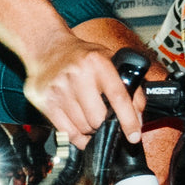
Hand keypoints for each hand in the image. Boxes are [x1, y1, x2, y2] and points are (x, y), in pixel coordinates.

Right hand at [22, 33, 143, 148]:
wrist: (47, 48)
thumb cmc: (82, 56)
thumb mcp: (110, 61)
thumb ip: (129, 86)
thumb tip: (138, 118)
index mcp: (97, 62)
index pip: (118, 96)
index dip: (128, 120)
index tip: (134, 136)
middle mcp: (77, 75)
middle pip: (98, 118)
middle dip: (104, 124)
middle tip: (103, 117)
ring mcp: (59, 89)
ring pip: (83, 127)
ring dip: (90, 129)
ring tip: (88, 116)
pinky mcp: (45, 102)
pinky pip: (67, 132)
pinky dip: (78, 137)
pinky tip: (80, 128)